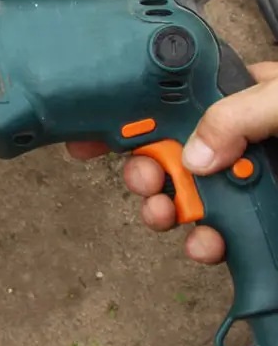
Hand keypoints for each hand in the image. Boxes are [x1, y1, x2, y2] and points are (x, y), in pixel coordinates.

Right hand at [67, 62, 277, 264]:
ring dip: (162, 210)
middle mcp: (234, 142)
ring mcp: (242, 183)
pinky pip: (216, 235)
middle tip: (143, 183)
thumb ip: (237, 115)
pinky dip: (201, 245)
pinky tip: (204, 246)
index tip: (88, 135)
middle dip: (143, 172)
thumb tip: (190, 155)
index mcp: (238, 99)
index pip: (171, 101)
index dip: (126, 116)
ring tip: (163, 216)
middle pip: (167, 154)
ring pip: (184, 198)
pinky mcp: (257, 224)